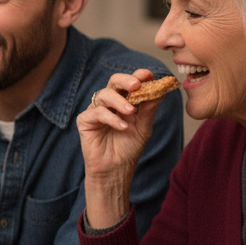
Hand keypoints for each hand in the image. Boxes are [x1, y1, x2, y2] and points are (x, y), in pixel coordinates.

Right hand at [77, 69, 165, 227]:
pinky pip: (97, 113)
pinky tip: (122, 127)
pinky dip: (111, 118)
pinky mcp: (85, 121)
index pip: (130, 83)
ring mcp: (96, 110)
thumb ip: (148, 109)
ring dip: (119, 101)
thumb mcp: (143, 127)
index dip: (138, 76)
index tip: (149, 75)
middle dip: (125, 80)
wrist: (116, 169)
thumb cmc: (129, 148)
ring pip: (104, 95)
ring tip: (131, 112)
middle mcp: (109, 103)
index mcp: (124, 101)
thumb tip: (160, 91)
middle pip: (113, 82)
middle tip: (136, 85)